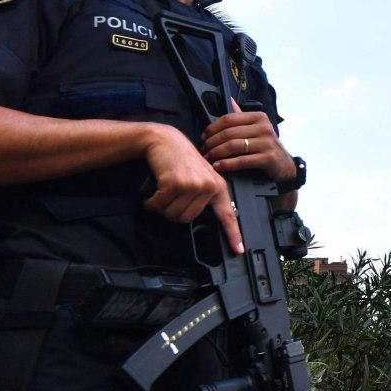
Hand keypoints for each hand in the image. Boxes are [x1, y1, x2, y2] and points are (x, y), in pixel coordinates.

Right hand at [142, 124, 243, 253]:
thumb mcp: (202, 176)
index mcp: (218, 187)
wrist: (166, 140)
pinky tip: (155, 190)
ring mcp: (193, 185)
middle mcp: (208, 186)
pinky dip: (152, 201)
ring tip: (164, 191)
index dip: (233, 234)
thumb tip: (199, 216)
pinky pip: (159, 205)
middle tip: (171, 197)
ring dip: (162, 207)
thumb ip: (205, 195)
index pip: (228, 214)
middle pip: (186, 219)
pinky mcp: (176, 183)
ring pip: (172, 214)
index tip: (238, 249)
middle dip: (173, 212)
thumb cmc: (182, 159)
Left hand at [202, 101, 293, 181]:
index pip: (229, 119)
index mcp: (259, 117)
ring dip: (216, 153)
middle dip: (212, 142)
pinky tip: (218, 166)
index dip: (212, 128)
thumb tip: (229, 100)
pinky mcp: (268, 158)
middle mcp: (264, 127)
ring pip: (233, 146)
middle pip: (229, 133)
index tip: (203, 137)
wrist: (284, 166)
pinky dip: (227, 164)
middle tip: (204, 150)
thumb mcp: (257, 129)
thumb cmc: (266, 147)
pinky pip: (241, 160)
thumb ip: (242, 116)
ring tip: (208, 158)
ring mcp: (267, 143)